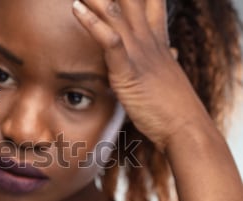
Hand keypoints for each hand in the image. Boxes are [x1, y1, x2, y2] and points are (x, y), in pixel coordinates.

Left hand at [72, 0, 210, 150]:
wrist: (184, 127)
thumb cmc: (173, 106)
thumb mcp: (168, 76)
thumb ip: (164, 59)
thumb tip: (171, 51)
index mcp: (157, 41)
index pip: (149, 4)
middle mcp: (149, 41)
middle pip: (129, 2)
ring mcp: (139, 53)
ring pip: (115, 14)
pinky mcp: (129, 70)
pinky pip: (109, 40)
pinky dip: (91, 23)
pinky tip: (76, 8)